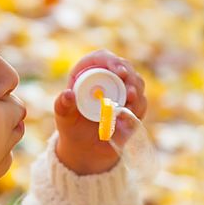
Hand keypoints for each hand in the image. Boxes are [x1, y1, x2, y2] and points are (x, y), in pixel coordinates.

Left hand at [53, 49, 147, 174]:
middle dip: (130, 76)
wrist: (84, 146)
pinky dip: (137, 108)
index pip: (102, 58)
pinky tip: (128, 117)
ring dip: (136, 92)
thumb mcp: (63, 115)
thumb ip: (62, 104)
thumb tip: (68, 94)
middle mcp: (108, 78)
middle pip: (125, 67)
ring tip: (130, 102)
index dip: (112, 61)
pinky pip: (141, 103)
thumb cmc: (71, 125)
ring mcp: (122, 91)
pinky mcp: (132, 106)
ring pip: (137, 83)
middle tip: (129, 91)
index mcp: (88, 72)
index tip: (119, 71)